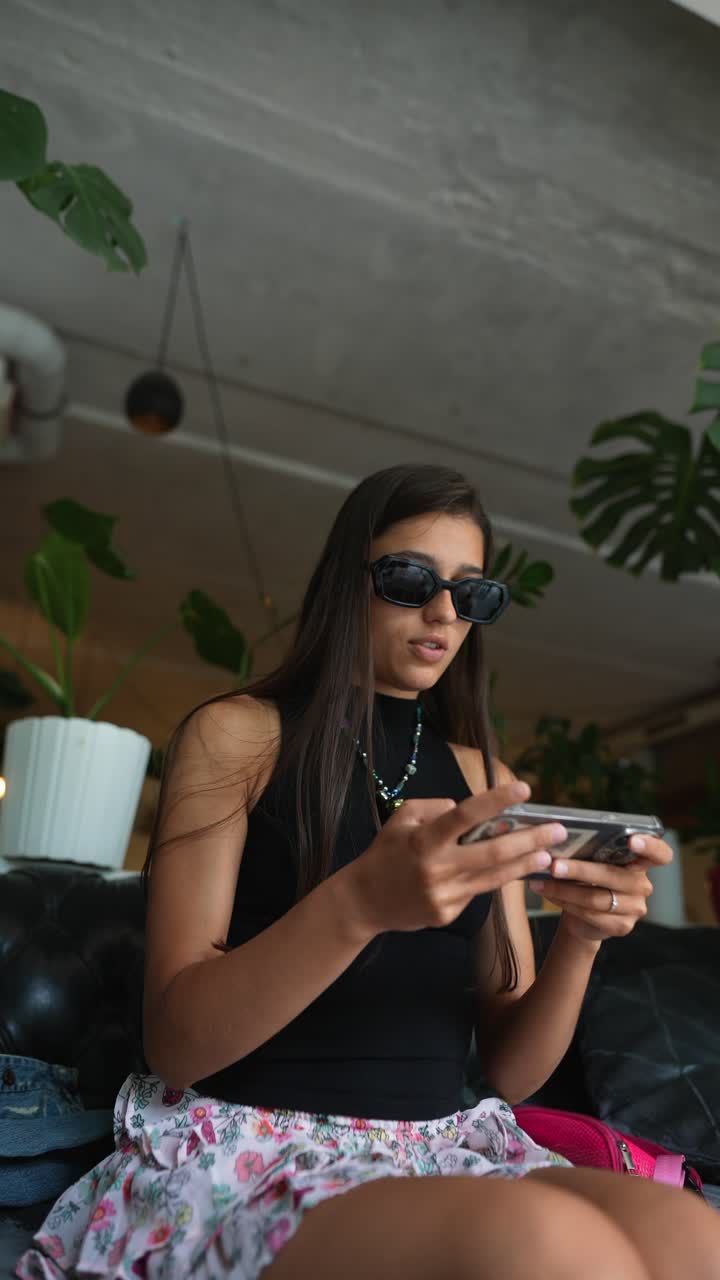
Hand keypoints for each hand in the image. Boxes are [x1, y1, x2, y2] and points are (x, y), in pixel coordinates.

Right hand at [346, 780, 568, 936]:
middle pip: (493, 853)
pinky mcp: (447, 914)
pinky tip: (510, 871)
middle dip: (529, 840)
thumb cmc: (385, 853)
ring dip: (525, 865)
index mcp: (424, 839)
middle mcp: (437, 868)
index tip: (524, 788)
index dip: (496, 800)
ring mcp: (444, 894)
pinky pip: (476, 891)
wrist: (363, 902)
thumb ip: (434, 808)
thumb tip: (466, 808)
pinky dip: (492, 879)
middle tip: (558, 830)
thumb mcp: (401, 819)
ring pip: (494, 877)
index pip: (466, 815)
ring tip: (549, 854)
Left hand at [528, 834, 673, 943]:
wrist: (582, 914)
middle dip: (580, 870)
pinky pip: (591, 915)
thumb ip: (589, 850)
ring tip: (541, 882)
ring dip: (564, 890)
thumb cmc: (586, 878)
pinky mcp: (622, 926)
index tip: (632, 839)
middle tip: (554, 865)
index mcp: (641, 862)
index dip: (650, 845)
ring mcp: (635, 908)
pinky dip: (566, 903)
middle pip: (613, 876)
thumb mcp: (591, 861)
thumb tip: (558, 837)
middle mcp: (642, 885)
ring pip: (597, 898)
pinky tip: (549, 895)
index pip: (660, 854)